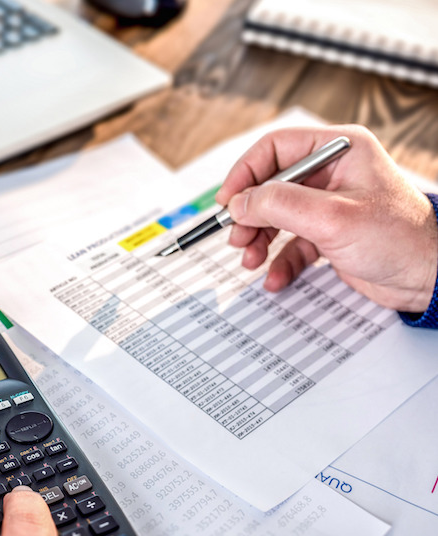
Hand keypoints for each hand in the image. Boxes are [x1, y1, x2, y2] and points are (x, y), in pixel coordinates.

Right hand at [216, 125, 437, 312]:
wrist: (429, 277)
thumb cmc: (400, 239)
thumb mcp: (332, 217)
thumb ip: (279, 205)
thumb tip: (239, 203)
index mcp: (339, 150)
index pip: (276, 148)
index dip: (246, 173)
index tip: (229, 201)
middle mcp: (332, 173)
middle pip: (271, 185)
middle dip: (251, 214)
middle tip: (238, 237)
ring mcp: (328, 205)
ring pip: (276, 216)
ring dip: (259, 240)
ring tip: (251, 259)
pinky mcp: (328, 233)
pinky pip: (291, 243)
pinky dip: (279, 261)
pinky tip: (276, 277)